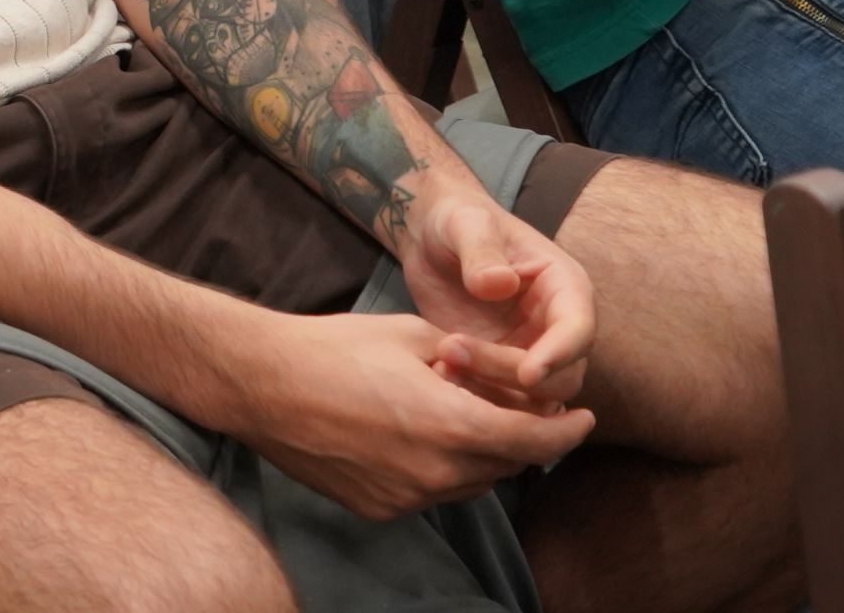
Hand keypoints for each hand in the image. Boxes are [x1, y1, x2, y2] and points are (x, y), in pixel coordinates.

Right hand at [214, 309, 594, 520]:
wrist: (260, 383)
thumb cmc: (335, 347)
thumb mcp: (415, 334)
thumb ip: (473, 363)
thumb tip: (509, 378)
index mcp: (452, 424)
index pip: (538, 442)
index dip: (567, 431)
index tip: (583, 418)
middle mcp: (437, 472)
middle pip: (507, 464)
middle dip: (520, 436)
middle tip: (514, 405)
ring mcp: (407, 497)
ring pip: (470, 482)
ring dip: (478, 453)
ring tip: (455, 415)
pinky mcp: (380, 508)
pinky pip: (430, 492)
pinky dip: (437, 468)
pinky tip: (409, 433)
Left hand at [394, 183, 594, 413]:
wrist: (431, 237)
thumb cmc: (459, 220)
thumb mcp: (467, 223)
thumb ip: (482, 250)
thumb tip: (501, 285)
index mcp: (565, 288)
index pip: (579, 329)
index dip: (559, 355)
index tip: (528, 373)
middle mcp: (557, 328)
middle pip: (560, 376)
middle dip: (509, 373)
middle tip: (452, 351)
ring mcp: (531, 353)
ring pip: (532, 397)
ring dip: (491, 392)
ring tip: (440, 364)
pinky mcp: (500, 369)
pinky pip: (502, 400)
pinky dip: (476, 397)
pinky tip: (437, 374)